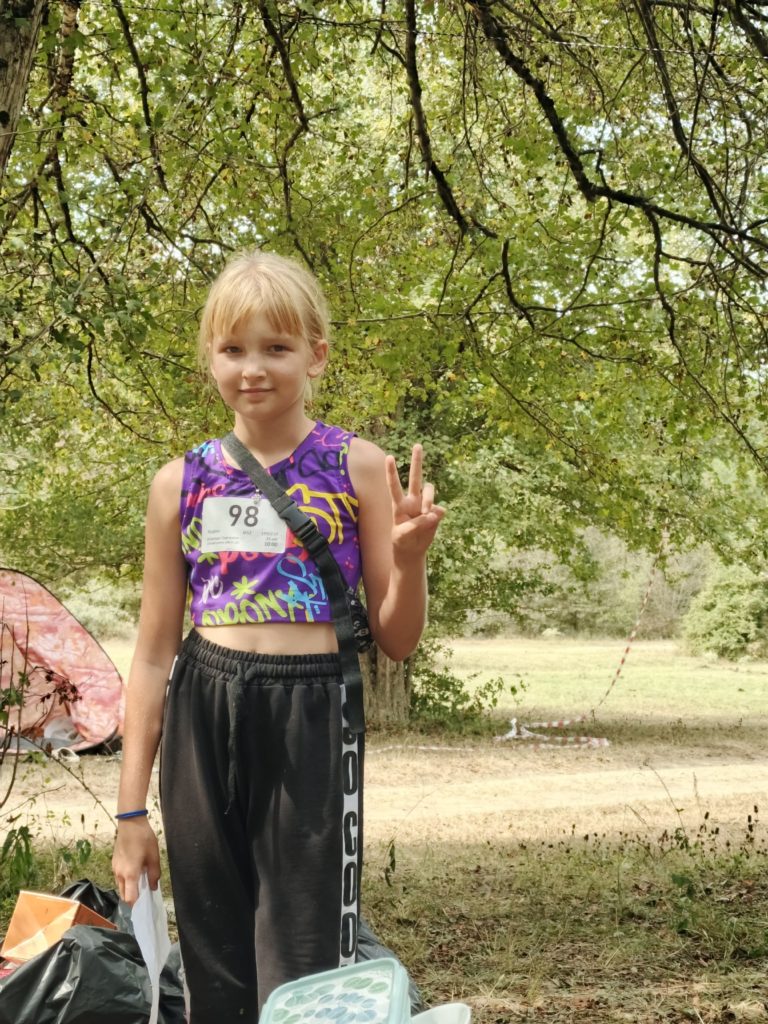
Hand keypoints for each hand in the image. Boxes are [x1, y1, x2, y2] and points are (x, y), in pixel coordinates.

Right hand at [112, 818, 161, 904]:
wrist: (130, 823)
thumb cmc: (143, 839)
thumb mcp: (153, 856)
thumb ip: (154, 874)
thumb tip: (153, 887)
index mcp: (130, 874)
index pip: (130, 898)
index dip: (137, 905)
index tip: (145, 905)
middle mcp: (119, 874)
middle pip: (124, 895)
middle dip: (133, 898)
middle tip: (145, 894)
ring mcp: (115, 868)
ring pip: (121, 886)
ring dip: (129, 888)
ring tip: (141, 881)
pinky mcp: (114, 863)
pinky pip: (119, 877)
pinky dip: (126, 880)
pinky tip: (135, 871)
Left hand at [385, 444, 444, 559]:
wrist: (412, 550)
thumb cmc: (401, 541)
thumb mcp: (402, 535)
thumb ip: (416, 524)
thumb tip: (434, 513)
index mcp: (398, 504)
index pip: (394, 486)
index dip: (391, 472)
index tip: (388, 457)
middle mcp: (412, 500)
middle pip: (415, 477)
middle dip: (416, 462)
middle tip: (417, 445)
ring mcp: (424, 505)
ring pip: (429, 490)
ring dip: (429, 499)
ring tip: (427, 513)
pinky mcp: (435, 512)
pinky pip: (439, 510)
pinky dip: (436, 517)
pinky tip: (432, 524)